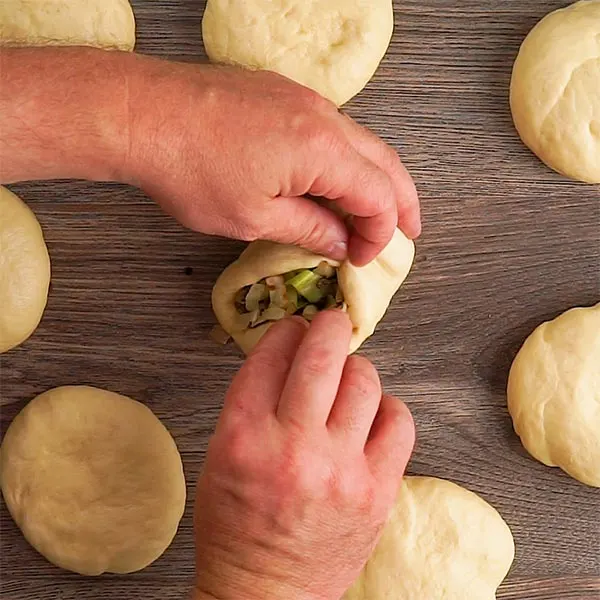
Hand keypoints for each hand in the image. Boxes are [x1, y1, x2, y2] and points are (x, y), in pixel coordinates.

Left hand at [127, 58, 420, 264]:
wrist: (140, 113)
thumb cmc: (190, 169)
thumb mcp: (253, 217)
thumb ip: (308, 229)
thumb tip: (339, 241)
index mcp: (323, 149)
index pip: (378, 195)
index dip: (379, 233)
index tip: (360, 259)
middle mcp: (323, 117)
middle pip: (384, 162)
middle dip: (401, 201)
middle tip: (409, 230)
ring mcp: (303, 100)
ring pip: (361, 142)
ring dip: (375, 178)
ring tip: (378, 210)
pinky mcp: (282, 95)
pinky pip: (332, 130)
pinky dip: (346, 160)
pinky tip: (336, 180)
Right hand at [193, 311, 414, 599]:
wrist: (266, 595)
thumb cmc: (236, 526)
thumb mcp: (219, 456)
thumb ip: (251, 401)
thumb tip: (288, 352)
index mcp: (242, 437)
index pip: (270, 356)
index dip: (284, 331)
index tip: (292, 327)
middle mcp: (293, 448)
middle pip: (322, 357)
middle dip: (328, 326)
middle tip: (330, 322)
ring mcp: (341, 470)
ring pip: (364, 380)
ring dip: (355, 369)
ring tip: (346, 380)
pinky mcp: (377, 491)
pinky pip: (398, 420)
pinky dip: (386, 407)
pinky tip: (370, 415)